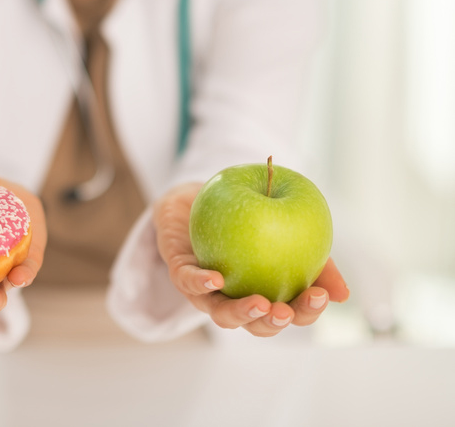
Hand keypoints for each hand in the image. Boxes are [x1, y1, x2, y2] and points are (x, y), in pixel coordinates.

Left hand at [154, 182, 348, 336]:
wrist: (199, 199)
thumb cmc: (247, 220)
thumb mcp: (286, 233)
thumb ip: (315, 259)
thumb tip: (344, 295)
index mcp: (264, 294)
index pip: (290, 314)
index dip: (305, 312)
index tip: (319, 296)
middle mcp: (235, 300)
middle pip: (256, 324)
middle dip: (272, 323)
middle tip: (285, 312)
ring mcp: (206, 292)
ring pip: (221, 313)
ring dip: (240, 313)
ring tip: (259, 303)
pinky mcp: (181, 272)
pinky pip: (188, 282)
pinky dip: (201, 283)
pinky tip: (216, 279)